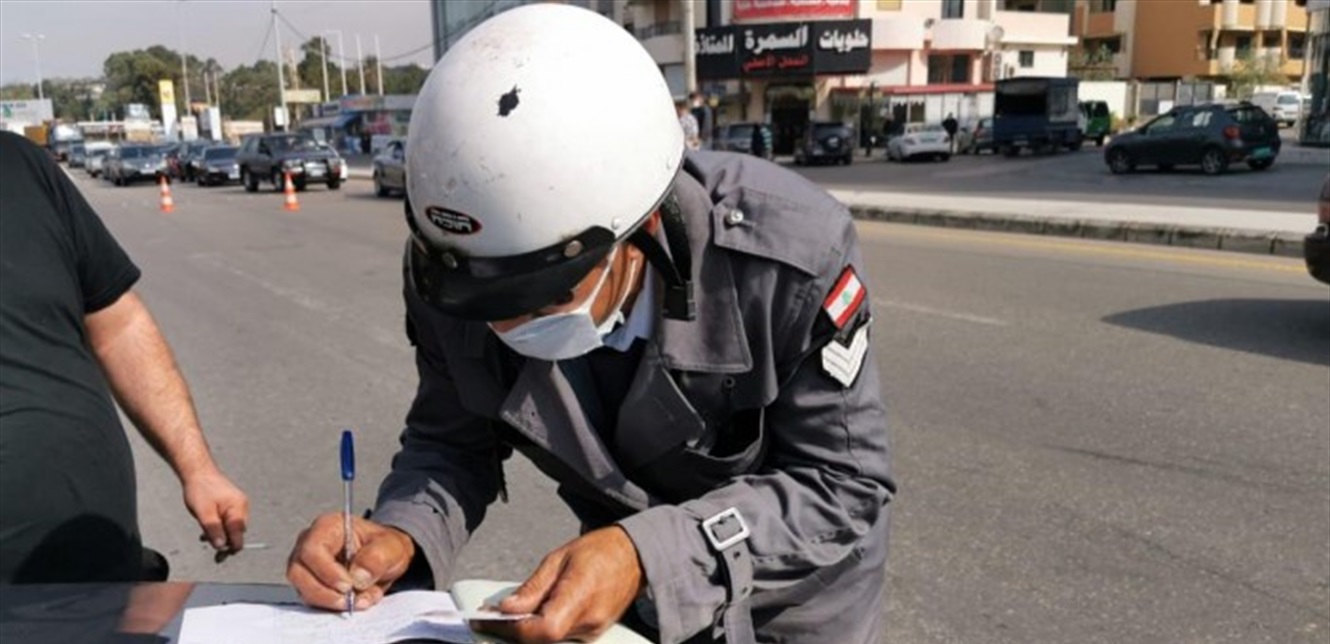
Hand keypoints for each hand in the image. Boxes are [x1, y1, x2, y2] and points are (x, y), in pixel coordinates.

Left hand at [182, 466, 248, 552]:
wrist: (199, 472)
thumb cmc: (200, 490)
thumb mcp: (204, 512)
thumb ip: (214, 530)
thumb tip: (221, 547)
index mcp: (238, 509)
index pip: (239, 535)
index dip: (229, 547)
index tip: (218, 556)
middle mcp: (242, 507)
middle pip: (237, 533)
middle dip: (223, 541)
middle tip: (207, 544)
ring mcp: (238, 506)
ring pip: (232, 528)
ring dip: (220, 534)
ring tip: (204, 536)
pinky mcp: (232, 505)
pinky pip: (229, 521)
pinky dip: (219, 527)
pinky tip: (208, 529)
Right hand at [287, 514, 414, 610]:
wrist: (385, 558)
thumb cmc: (383, 546)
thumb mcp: (391, 547)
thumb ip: (377, 558)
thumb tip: (357, 576)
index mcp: (328, 527)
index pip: (313, 549)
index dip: (327, 571)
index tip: (347, 585)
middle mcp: (310, 544)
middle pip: (299, 572)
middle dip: (324, 592)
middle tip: (349, 601)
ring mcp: (307, 566)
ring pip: (302, 589)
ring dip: (329, 602)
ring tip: (357, 601)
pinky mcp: (309, 584)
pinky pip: (312, 600)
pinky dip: (332, 607)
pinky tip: (354, 601)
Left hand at [473, 526, 643, 642]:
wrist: (635, 556)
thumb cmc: (601, 551)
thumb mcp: (558, 559)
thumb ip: (532, 588)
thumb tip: (507, 608)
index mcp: (580, 597)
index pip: (541, 630)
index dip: (510, 630)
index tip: (487, 621)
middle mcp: (588, 622)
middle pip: (542, 640)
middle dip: (513, 631)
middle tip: (492, 617)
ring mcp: (593, 631)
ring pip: (550, 641)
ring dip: (527, 631)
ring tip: (512, 614)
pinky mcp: (594, 633)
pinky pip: (562, 637)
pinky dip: (543, 629)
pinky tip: (534, 616)